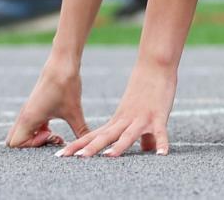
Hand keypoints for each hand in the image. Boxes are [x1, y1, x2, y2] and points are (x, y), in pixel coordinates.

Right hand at [5, 59, 87, 148]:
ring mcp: (28, 110)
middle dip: (30, 145)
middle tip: (50, 137)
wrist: (63, 62)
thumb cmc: (66, 86)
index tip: (51, 134)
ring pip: (21, 132)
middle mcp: (24, 115)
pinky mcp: (34, 106)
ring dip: (35, 137)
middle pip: (13, 140)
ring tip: (54, 134)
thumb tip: (88, 146)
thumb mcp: (75, 112)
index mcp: (29, 118)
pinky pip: (29, 125)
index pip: (16, 144)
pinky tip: (54, 128)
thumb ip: (81, 132)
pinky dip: (38, 130)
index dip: (33, 145)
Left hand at [58, 61, 176, 157]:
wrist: (155, 66)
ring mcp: (141, 119)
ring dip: (119, 146)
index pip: (93, 135)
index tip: (61, 155)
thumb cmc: (146, 90)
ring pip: (128, 135)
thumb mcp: (137, 114)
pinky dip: (161, 142)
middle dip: (90, 148)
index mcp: (117, 121)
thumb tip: (147, 150)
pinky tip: (161, 154)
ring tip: (108, 157)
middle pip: (105, 136)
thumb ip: (141, 135)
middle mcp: (126, 121)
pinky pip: (160, 132)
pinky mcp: (158, 117)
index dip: (78, 145)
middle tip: (73, 157)